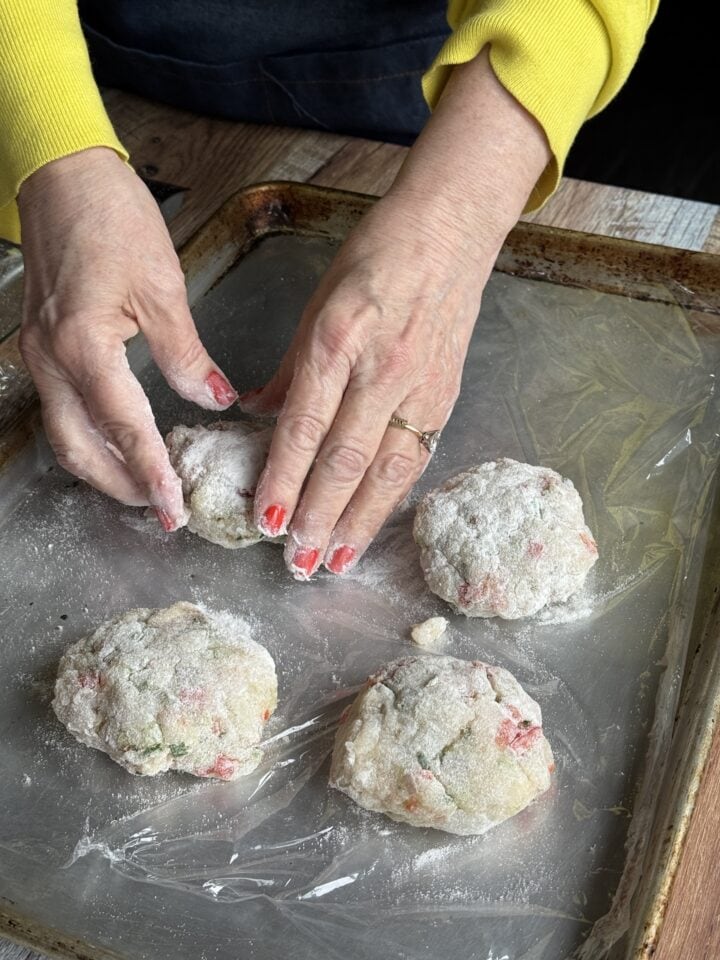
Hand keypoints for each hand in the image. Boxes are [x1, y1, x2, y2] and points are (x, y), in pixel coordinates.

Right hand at [18, 147, 236, 528]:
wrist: (63, 177)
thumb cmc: (111, 219)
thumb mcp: (162, 287)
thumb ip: (186, 353)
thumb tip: (213, 398)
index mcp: (82, 345)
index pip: (123, 428)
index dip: (151, 472)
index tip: (174, 509)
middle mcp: (51, 359)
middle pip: (78, 449)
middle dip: (120, 486)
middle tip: (161, 509)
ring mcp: (40, 354)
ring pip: (65, 434)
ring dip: (103, 468)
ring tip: (146, 485)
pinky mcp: (43, 346)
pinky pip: (63, 409)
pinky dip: (92, 437)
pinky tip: (122, 442)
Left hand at [241, 196, 487, 577]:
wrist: (449, 231)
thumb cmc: (375, 257)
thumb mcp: (317, 304)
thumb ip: (290, 368)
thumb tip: (259, 413)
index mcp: (339, 340)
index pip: (305, 426)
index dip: (284, 479)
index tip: (265, 519)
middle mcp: (381, 369)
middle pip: (346, 459)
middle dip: (319, 517)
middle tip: (297, 561)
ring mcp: (420, 385)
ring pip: (387, 470)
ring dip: (359, 521)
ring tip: (336, 560)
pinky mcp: (446, 395)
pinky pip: (415, 456)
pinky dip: (392, 495)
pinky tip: (375, 522)